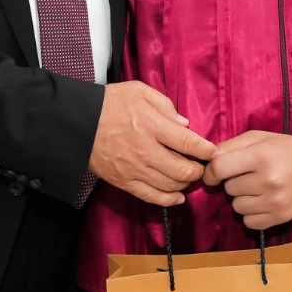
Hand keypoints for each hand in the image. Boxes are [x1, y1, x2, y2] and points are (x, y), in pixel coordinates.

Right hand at [89, 82, 216, 206]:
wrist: (77, 122)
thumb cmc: (109, 103)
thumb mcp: (139, 91)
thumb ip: (165, 105)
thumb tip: (184, 124)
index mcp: (152, 126)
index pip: (189, 143)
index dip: (206, 150)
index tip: (213, 151)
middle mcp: (146, 150)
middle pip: (183, 169)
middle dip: (199, 170)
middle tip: (202, 166)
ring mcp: (134, 169)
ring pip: (170, 185)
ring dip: (185, 184)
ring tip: (189, 177)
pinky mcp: (124, 181)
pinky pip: (150, 196)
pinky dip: (168, 200)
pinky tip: (178, 197)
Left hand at [202, 130, 291, 230]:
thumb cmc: (284, 149)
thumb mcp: (258, 138)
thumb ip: (230, 146)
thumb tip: (207, 159)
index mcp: (261, 156)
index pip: (219, 168)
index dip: (210, 172)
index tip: (213, 174)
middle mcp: (268, 180)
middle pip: (228, 188)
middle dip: (233, 182)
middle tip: (249, 175)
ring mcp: (274, 202)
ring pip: (237, 207)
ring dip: (242, 198)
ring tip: (257, 188)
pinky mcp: (280, 217)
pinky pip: (249, 222)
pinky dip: (251, 213)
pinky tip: (261, 201)